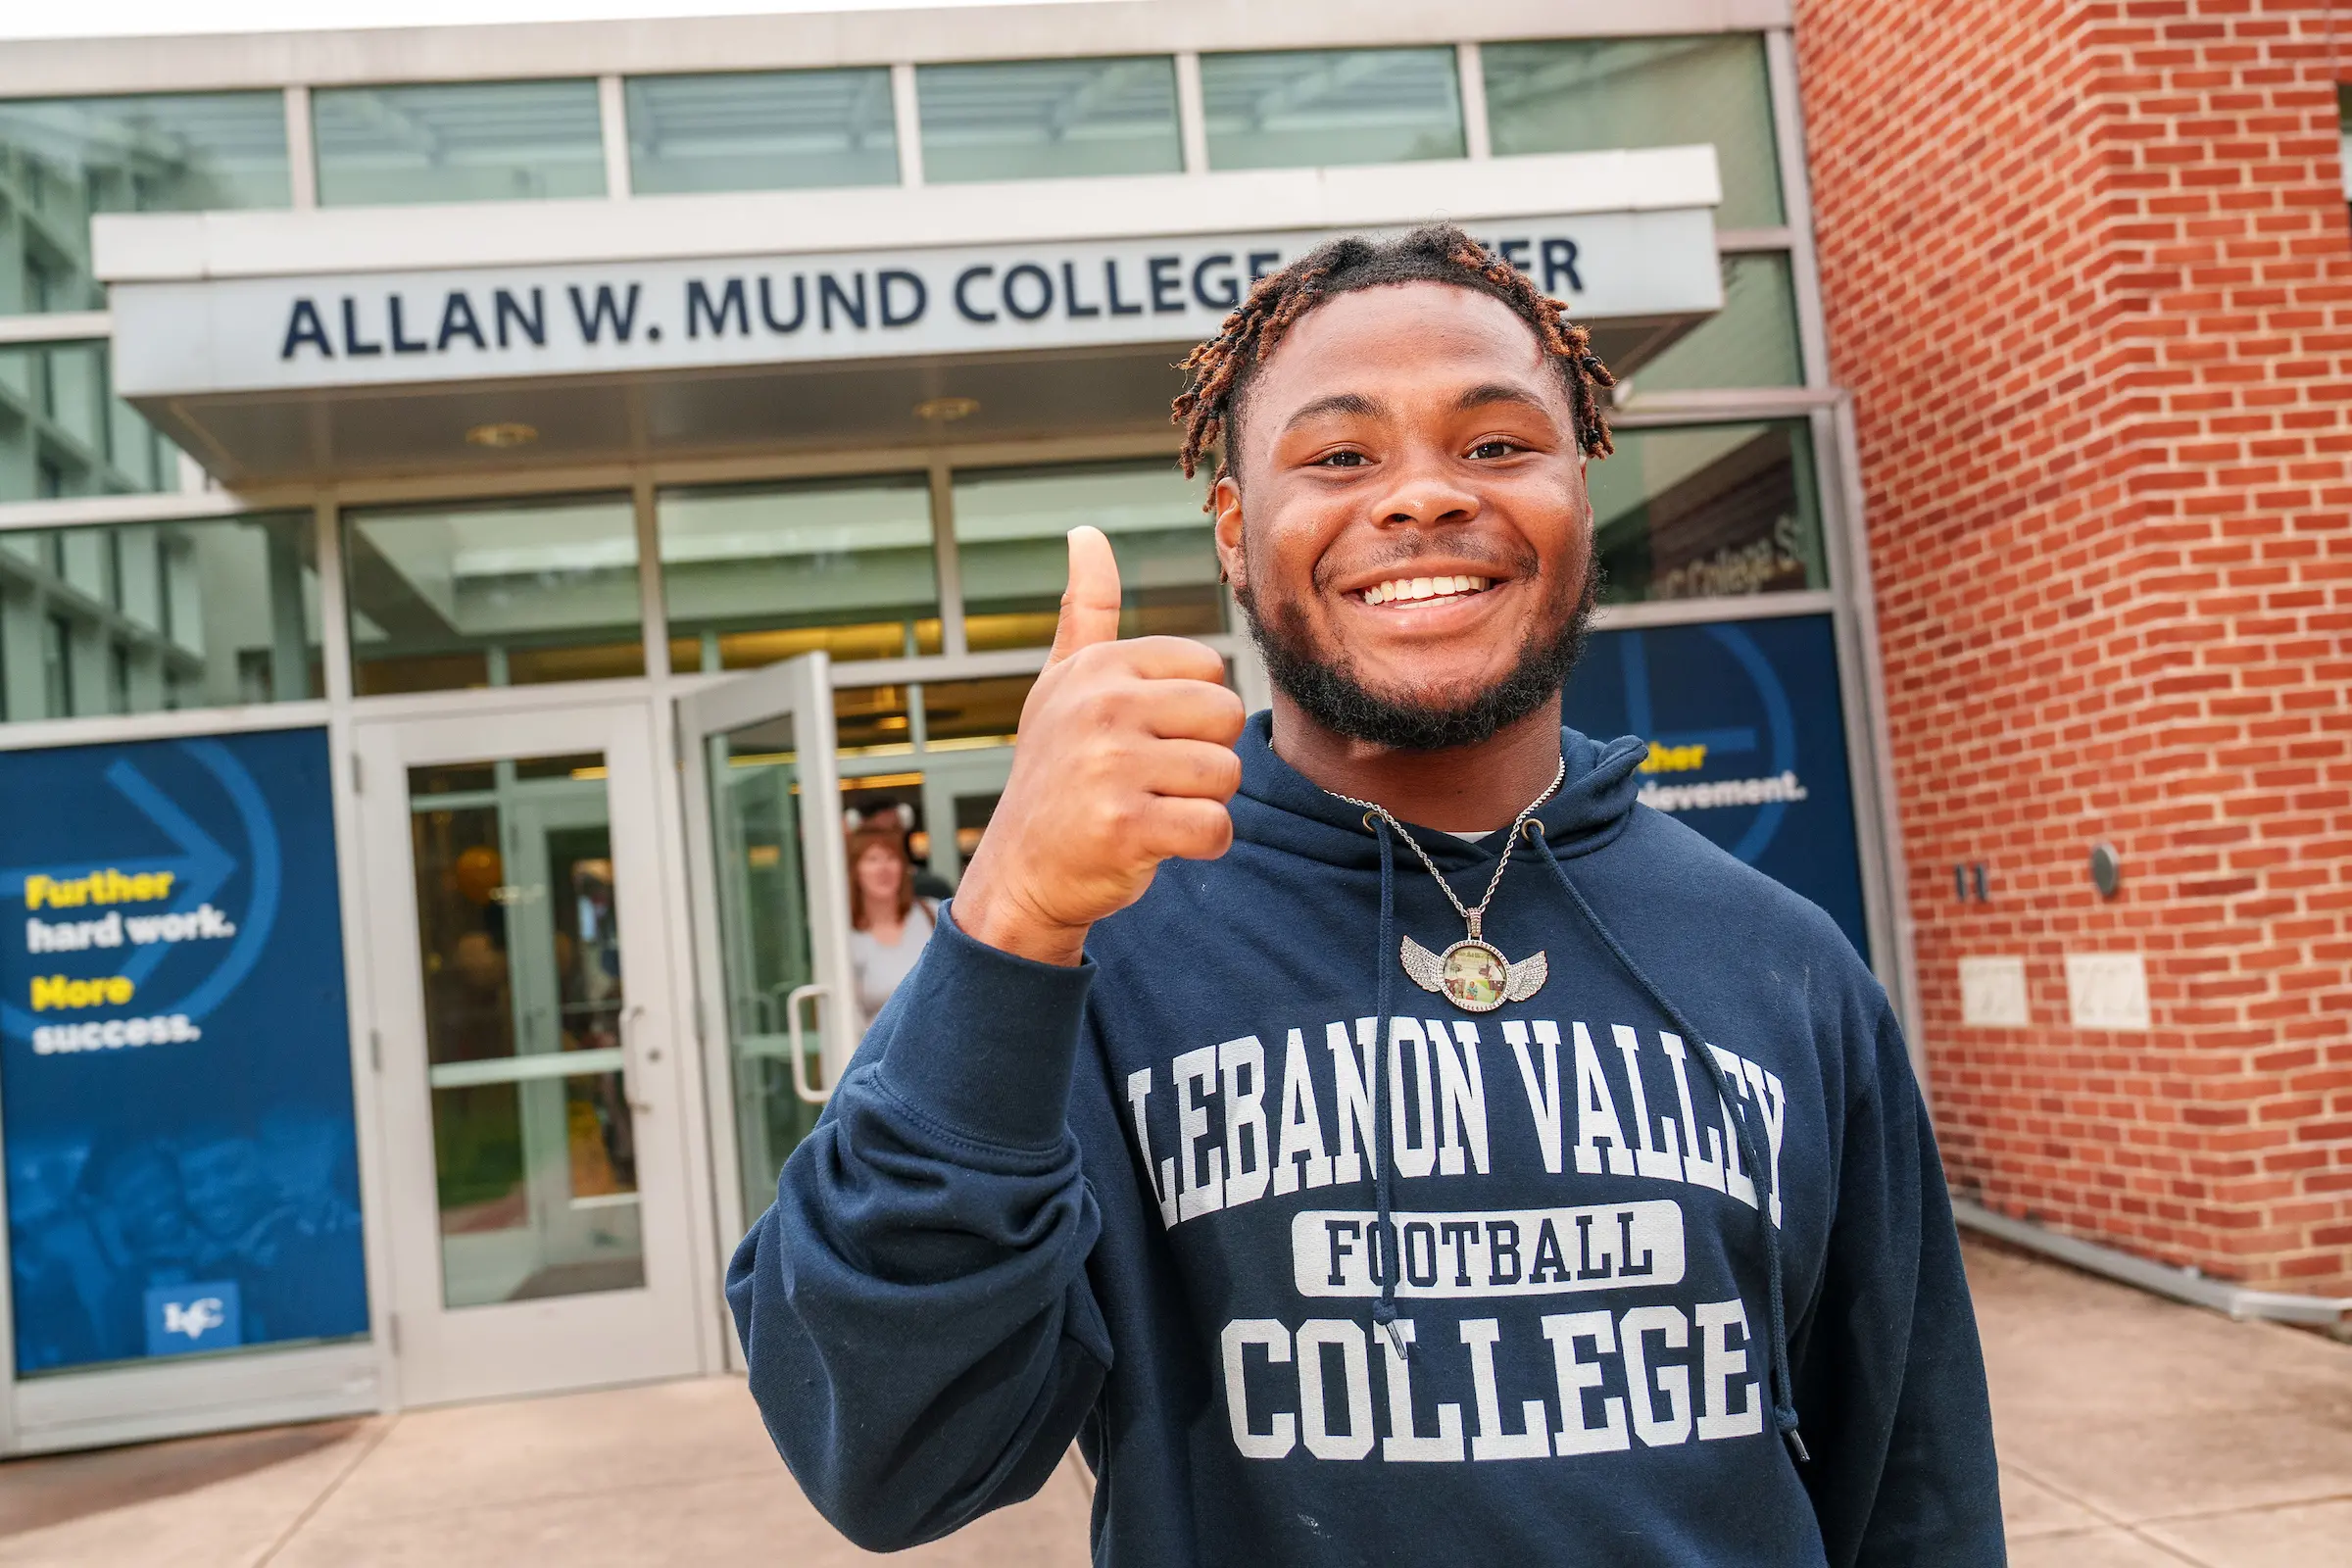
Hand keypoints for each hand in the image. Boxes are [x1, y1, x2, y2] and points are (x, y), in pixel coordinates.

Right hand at [951, 526, 1245, 965]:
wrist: (1021, 871)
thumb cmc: (1056, 773)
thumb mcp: (1062, 684)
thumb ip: (1087, 611)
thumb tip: (1085, 532)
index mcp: (1100, 665)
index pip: (1209, 669)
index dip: (1192, 713)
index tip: (1143, 737)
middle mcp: (1102, 705)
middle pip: (1227, 717)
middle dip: (1204, 757)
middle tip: (1149, 779)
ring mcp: (1110, 764)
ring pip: (1226, 774)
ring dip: (1200, 803)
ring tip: (1148, 808)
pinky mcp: (1124, 825)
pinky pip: (1215, 827)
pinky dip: (1200, 844)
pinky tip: (1157, 842)